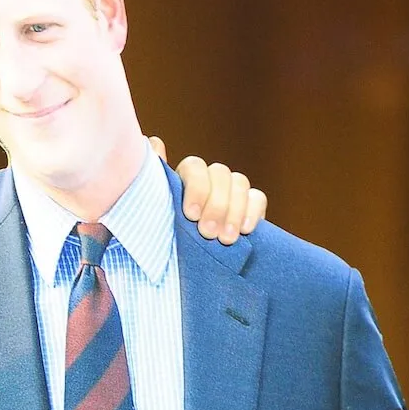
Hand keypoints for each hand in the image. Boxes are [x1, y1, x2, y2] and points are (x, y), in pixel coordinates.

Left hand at [149, 136, 267, 244]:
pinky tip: (246, 231)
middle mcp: (207, 178)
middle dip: (216, 205)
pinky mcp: (249, 205)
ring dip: (234, 210)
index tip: (191, 215)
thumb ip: (151, 186)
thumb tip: (152, 142)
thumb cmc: (162, 239)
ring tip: (226, 239)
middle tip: (208, 233)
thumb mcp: (151, 217)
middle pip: (219, 174)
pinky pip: (257, 197)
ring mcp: (230, 190)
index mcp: (182, 178)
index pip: (194, 167)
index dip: (196, 188)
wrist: (181, 267)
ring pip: (239, 182)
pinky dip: (253, 211)